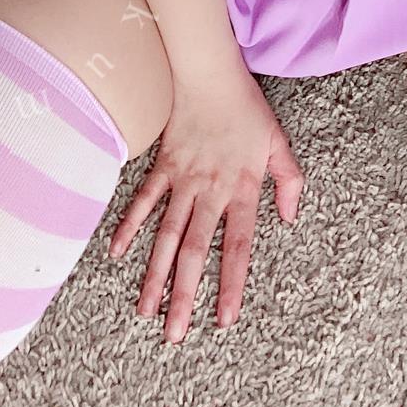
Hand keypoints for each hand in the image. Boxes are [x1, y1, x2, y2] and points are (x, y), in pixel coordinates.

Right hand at [109, 67, 303, 342]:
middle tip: (175, 334)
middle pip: (195, 252)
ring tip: (146, 311)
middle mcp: (209, 191)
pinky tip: (117, 255)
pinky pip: (143, 201)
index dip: (231, 284)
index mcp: (241, 189)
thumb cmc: (247, 108)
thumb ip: (289, 182)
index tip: (224, 319)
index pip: (237, 247)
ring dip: (155, 275)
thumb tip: (288, 219)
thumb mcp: (280, 143)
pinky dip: (128, 227)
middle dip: (184, 295)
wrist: (210, 71)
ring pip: (166, 235)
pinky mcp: (162, 166)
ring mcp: (182, 180)